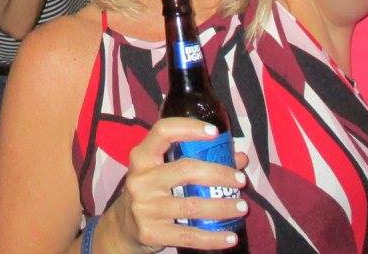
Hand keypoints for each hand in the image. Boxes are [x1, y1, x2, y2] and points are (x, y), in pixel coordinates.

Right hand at [107, 118, 248, 251]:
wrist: (125, 226)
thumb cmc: (151, 190)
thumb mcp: (164, 171)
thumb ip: (197, 160)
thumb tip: (239, 158)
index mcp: (142, 157)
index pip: (163, 132)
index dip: (189, 128)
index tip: (215, 132)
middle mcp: (140, 179)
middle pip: (186, 170)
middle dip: (219, 174)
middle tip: (241, 180)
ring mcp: (144, 207)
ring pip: (192, 205)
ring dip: (223, 207)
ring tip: (242, 207)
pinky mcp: (151, 233)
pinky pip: (189, 235)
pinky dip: (214, 238)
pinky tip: (231, 237)